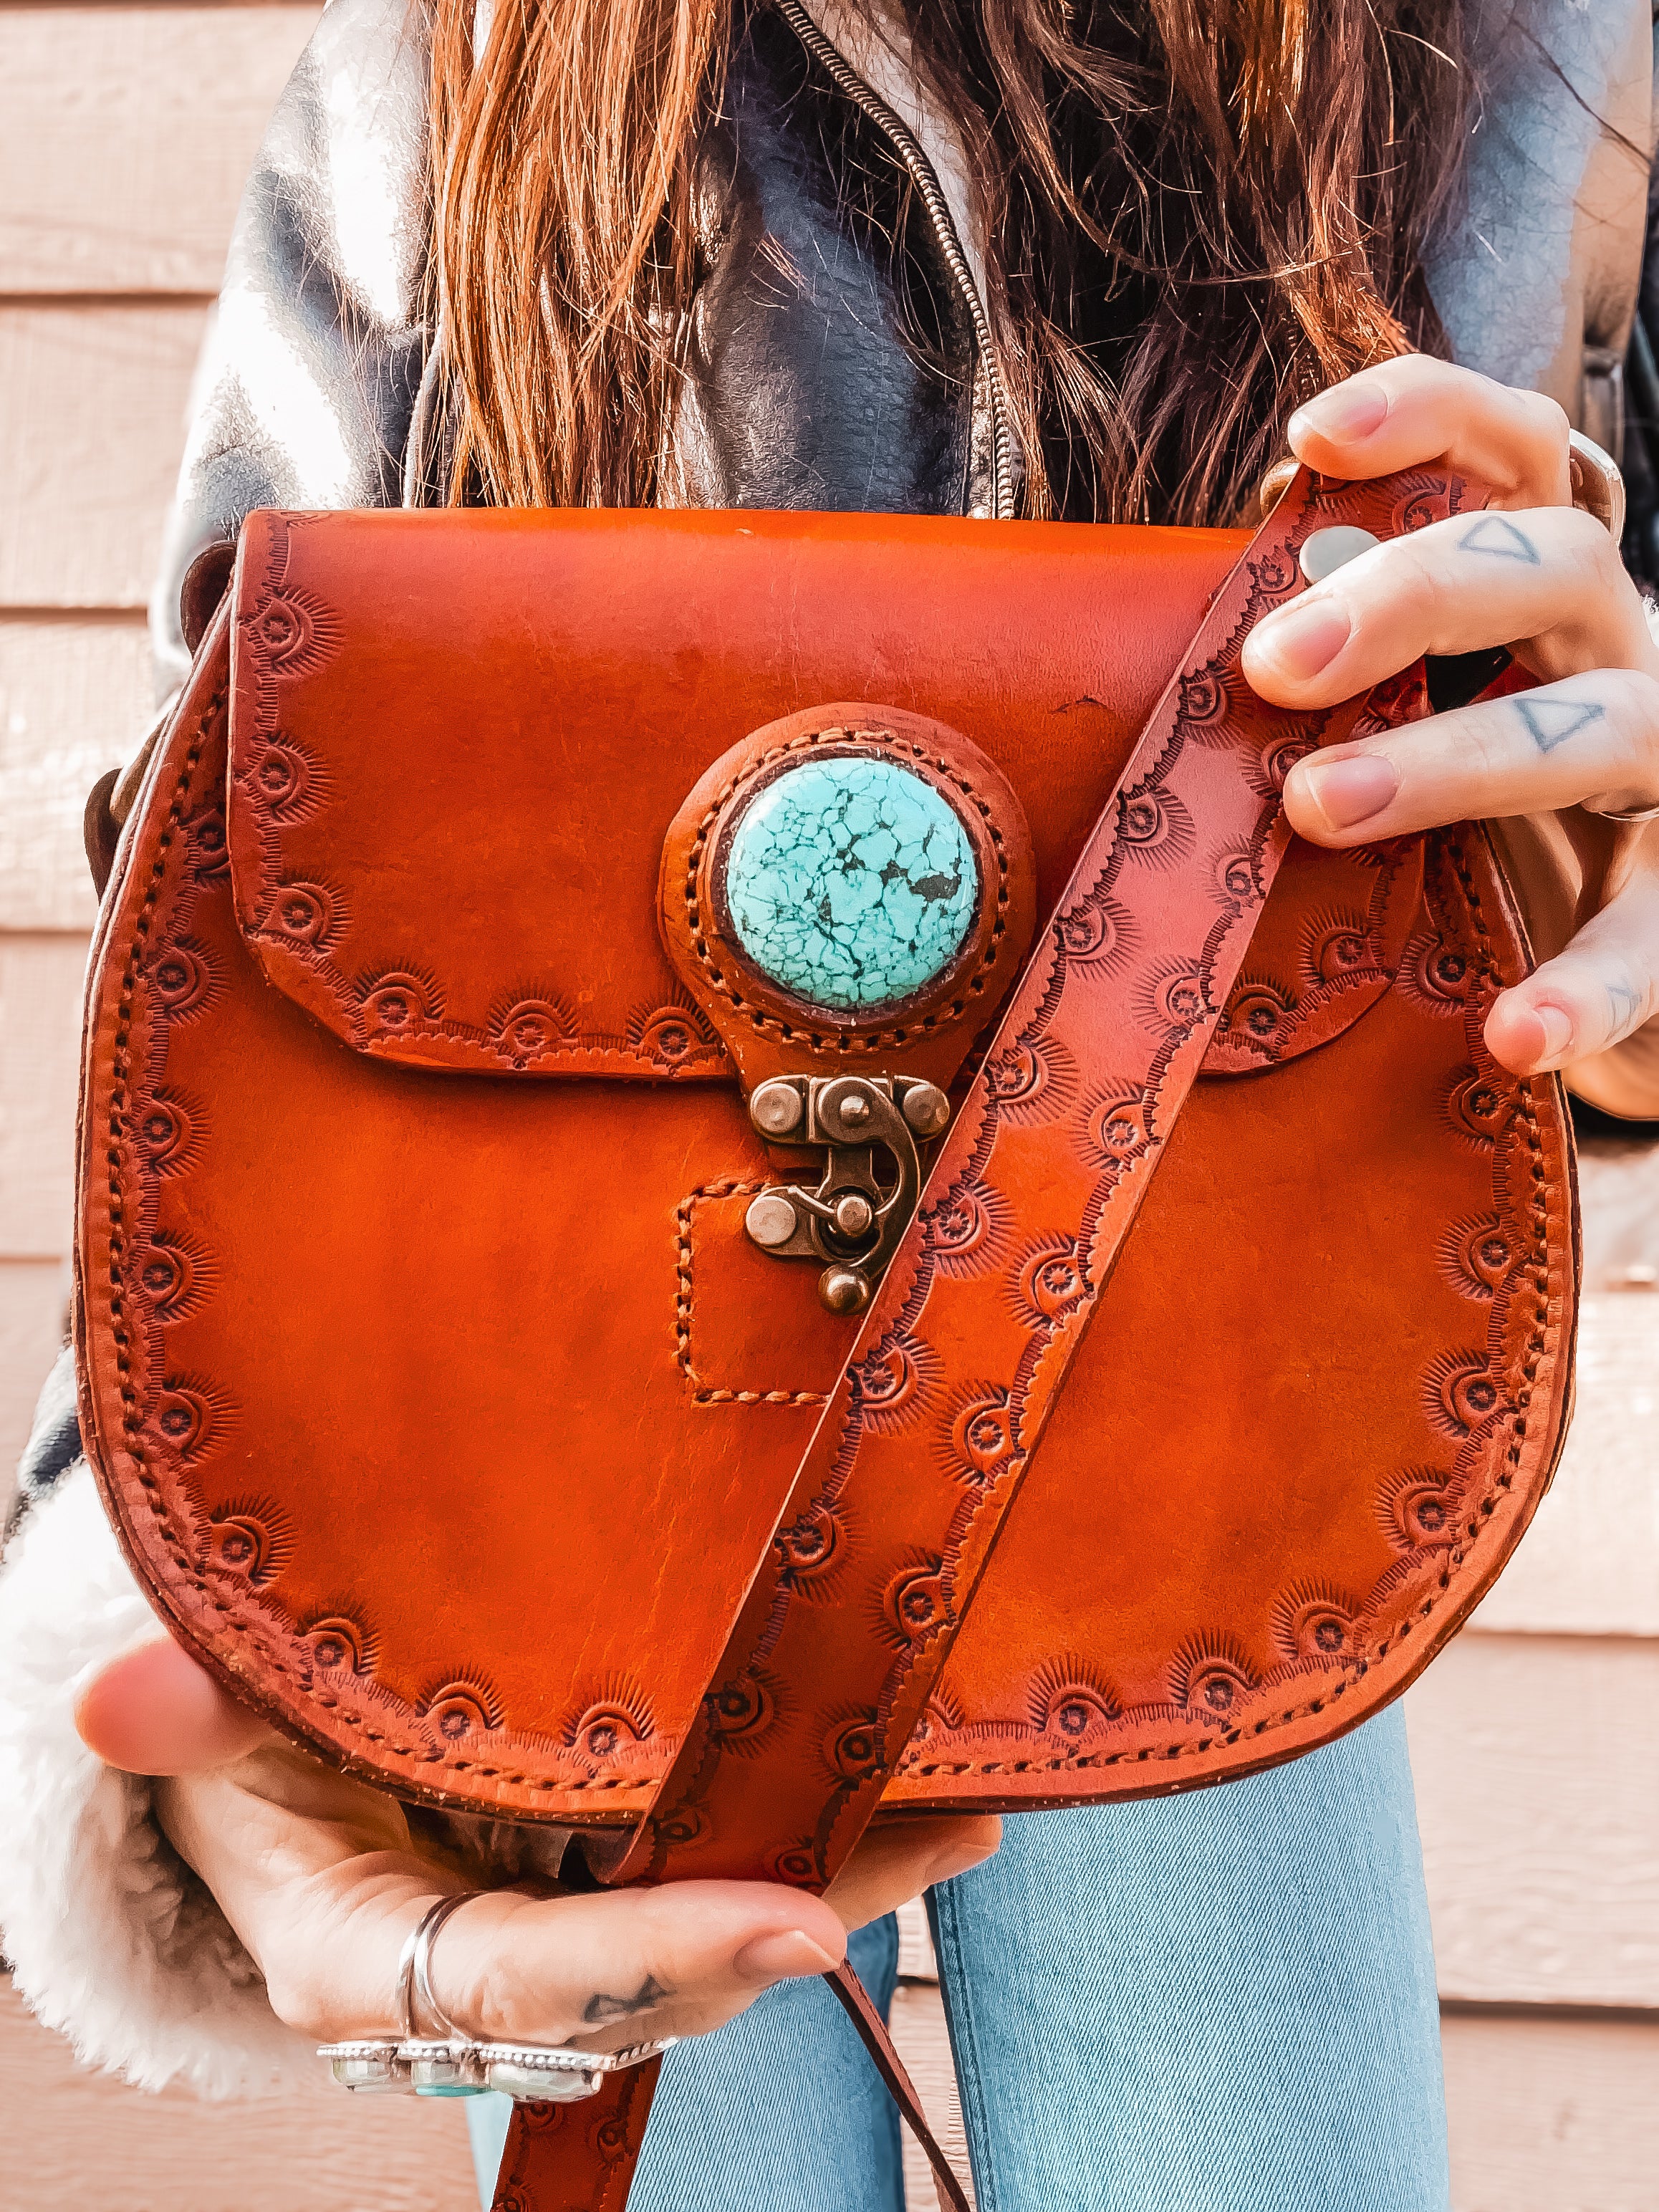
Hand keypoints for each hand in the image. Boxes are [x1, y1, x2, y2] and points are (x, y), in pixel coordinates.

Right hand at [77, 1632, 996, 2049]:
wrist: (267, 1742)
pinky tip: (917, 1775)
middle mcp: (495, 1960)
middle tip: (938, 1834)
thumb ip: (184, 1710)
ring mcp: (563, 1910)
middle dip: (797, 1913)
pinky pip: (720, 1854)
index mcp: (385, 1960)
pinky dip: (818, 1821)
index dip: (660, 1957)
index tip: (788, 1924)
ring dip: (842, 1868)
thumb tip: (120, 1704)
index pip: (535, 1978)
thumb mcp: (211, 1717)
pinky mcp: (608, 1856)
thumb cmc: (238, 1736)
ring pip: (714, 1919)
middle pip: (664, 1969)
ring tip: (967, 1801)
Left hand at [1240, 353, 1658, 1102]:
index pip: (1521, 454)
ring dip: (1457, 759)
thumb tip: (1199, 648)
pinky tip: (1513, 1033)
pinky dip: (1588, 986)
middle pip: (1556, 563)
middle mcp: (1625, 656)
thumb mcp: (1419, 724)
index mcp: (1549, 594)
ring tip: (1318, 807)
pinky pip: (1652, 942)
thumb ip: (1338, 676)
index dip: (1433, 417)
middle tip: (1270, 666)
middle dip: (1411, 595)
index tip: (1313, 434)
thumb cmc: (1482, 824)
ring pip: (1602, 727)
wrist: (1619, 966)